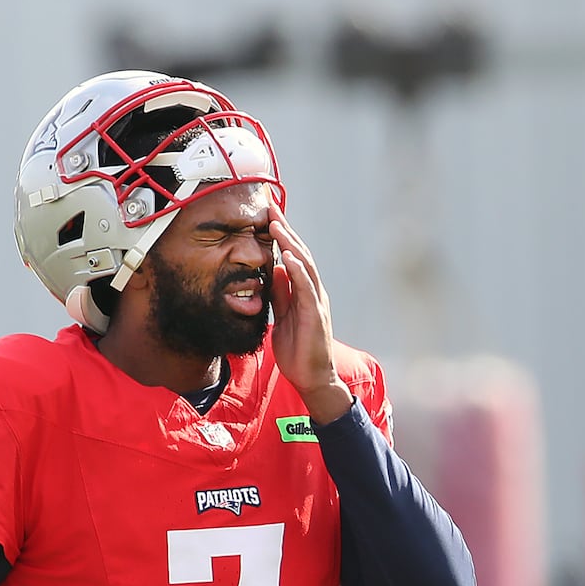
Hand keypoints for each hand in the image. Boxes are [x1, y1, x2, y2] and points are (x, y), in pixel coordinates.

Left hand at [267, 202, 351, 424]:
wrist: (311, 378)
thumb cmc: (297, 349)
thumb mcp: (282, 317)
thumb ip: (280, 294)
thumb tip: (274, 270)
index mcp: (303, 291)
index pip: (292, 257)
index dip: (281, 236)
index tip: (267, 216)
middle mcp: (313, 291)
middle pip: (299, 254)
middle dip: (285, 230)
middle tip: (271, 208)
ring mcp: (316, 301)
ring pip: (304, 266)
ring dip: (291, 244)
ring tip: (277, 225)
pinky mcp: (315, 315)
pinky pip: (307, 288)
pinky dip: (298, 271)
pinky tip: (288, 257)